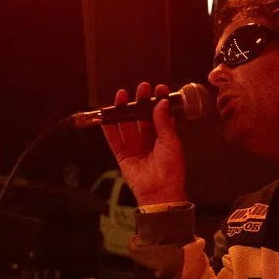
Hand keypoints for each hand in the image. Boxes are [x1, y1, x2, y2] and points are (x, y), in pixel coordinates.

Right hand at [99, 82, 189, 206]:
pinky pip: (113, 138)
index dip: (158, 100)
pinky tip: (106, 114)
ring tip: (122, 95)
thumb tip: (161, 102)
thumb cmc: (171, 169)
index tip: (159, 88)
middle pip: (141, 115)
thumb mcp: (170, 142)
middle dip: (140, 101)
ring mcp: (134, 145)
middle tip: (142, 88)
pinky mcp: (122, 154)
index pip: (159, 113)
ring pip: (125, 123)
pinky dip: (108, 126)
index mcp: (163, 135)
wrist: (161, 191)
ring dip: (123, 109)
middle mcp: (147, 138)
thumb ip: (163, 122)